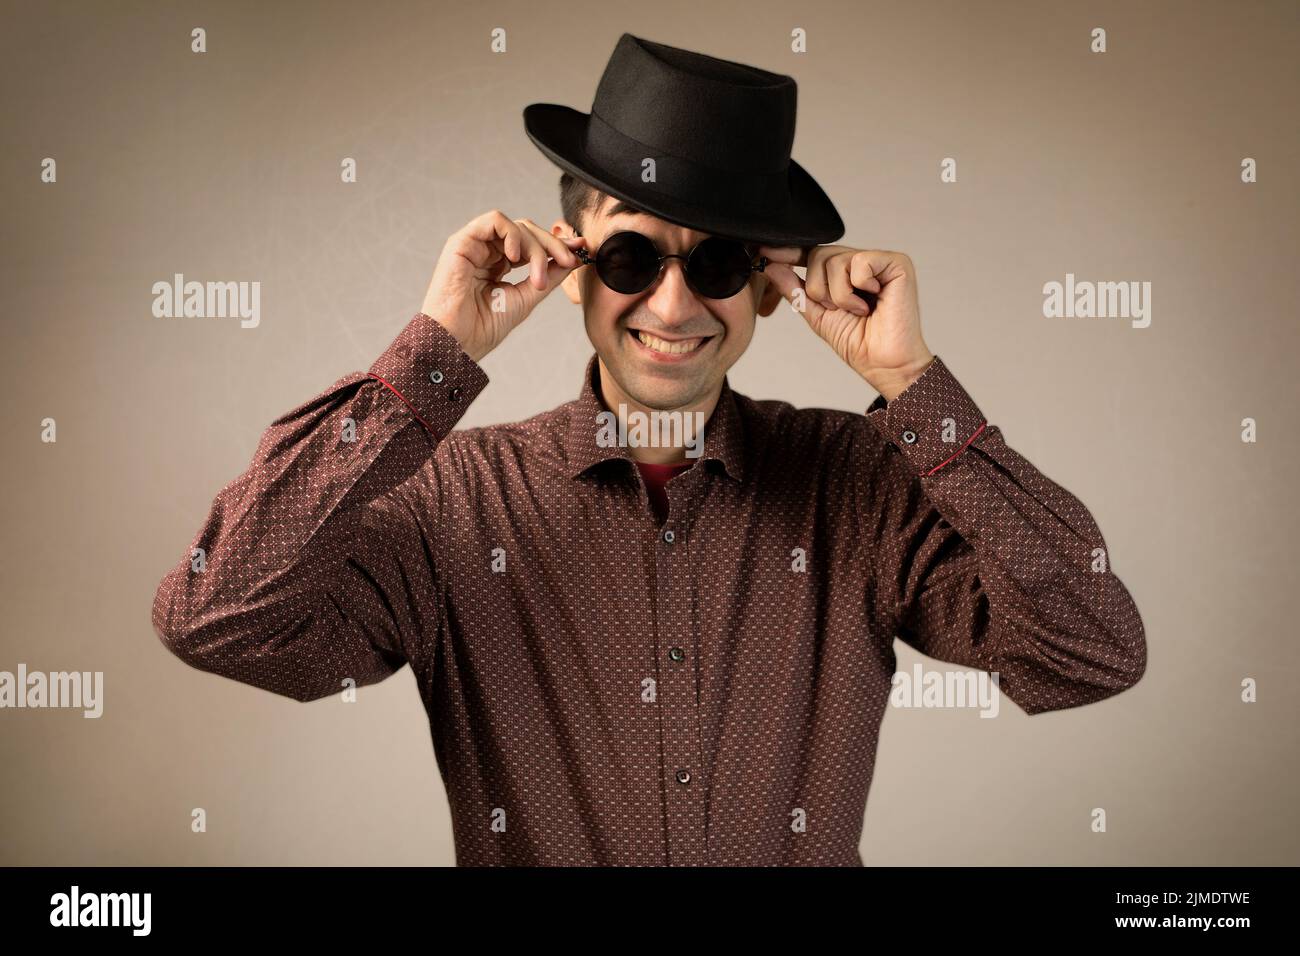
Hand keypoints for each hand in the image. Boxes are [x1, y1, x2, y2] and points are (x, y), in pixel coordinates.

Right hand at [420, 210, 587, 362]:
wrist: (457, 342)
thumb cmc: (483, 327)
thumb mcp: (527, 298)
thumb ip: (549, 276)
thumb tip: (574, 258)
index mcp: (498, 265)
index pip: (532, 244)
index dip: (557, 245)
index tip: (580, 250)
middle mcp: (486, 252)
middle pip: (528, 231)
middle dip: (553, 245)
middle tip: (569, 261)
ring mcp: (475, 245)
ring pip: (516, 226)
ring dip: (535, 247)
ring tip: (537, 276)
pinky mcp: (462, 242)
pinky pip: (495, 220)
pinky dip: (513, 234)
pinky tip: (516, 257)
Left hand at [758, 244, 934, 400]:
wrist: (883, 364)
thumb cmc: (857, 343)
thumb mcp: (816, 314)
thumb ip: (795, 290)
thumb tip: (771, 266)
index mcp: (845, 273)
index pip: (813, 254)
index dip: (791, 253)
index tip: (765, 253)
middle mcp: (862, 262)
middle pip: (819, 255)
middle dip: (818, 289)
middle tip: (839, 310)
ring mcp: (880, 260)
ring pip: (835, 260)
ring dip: (838, 295)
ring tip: (857, 310)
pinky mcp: (896, 263)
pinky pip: (859, 262)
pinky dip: (857, 289)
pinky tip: (872, 302)